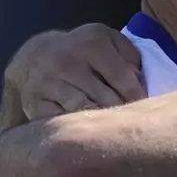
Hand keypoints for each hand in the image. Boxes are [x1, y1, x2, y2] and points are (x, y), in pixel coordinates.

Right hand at [2, 25, 143, 121]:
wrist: (34, 58)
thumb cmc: (82, 53)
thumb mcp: (107, 42)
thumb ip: (130, 56)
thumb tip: (140, 83)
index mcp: (93, 43)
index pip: (124, 80)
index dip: (138, 99)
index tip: (142, 111)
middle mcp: (69, 60)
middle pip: (107, 99)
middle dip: (121, 115)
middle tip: (129, 127)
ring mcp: (49, 83)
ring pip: (85, 112)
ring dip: (101, 125)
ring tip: (109, 132)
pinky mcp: (35, 104)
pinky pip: (62, 124)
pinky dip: (76, 131)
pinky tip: (84, 134)